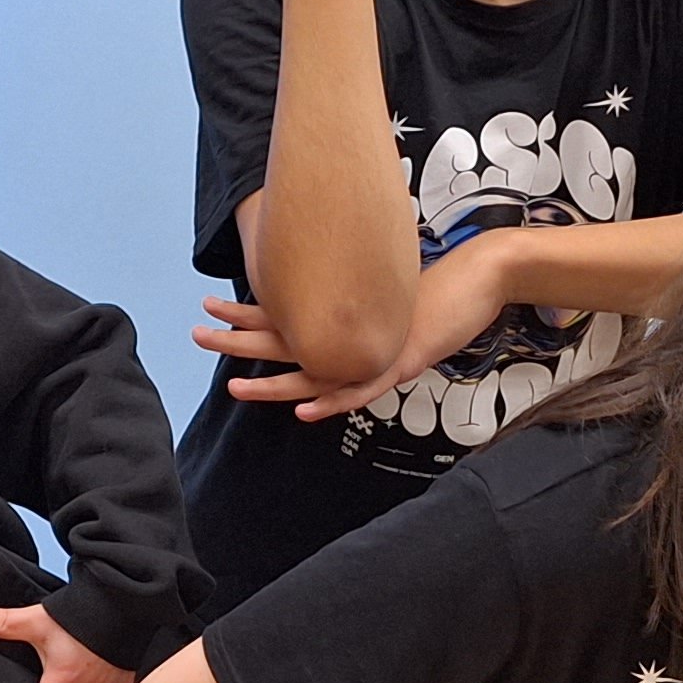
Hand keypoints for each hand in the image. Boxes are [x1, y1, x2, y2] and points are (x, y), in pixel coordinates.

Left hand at [198, 236, 526, 421]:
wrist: (485, 273)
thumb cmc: (441, 290)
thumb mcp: (393, 305)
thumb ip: (363, 315)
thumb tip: (339, 322)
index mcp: (346, 314)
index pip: (287, 316)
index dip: (248, 315)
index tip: (211, 307)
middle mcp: (354, 328)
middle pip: (287, 337)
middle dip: (239, 339)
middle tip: (197, 333)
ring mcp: (375, 346)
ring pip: (314, 367)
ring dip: (273, 380)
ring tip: (234, 385)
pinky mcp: (401, 360)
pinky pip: (360, 387)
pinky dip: (331, 399)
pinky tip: (302, 409)